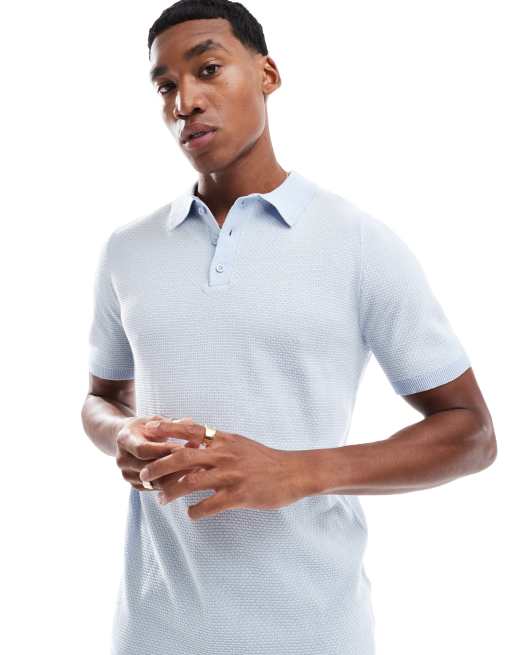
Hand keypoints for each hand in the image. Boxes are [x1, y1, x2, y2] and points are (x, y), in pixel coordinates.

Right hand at [115, 415, 202, 491]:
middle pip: (147, 468)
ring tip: (195, 470)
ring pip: (152, 481)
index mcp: (125, 439)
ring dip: (174, 477)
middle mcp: (122, 459)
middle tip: (194, 462)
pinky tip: (187, 477)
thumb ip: (172, 423)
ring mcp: (127, 474)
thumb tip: (191, 423)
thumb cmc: (145, 427)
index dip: (163, 451)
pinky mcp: (134, 485)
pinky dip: (171, 484)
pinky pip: (154, 488)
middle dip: (171, 466)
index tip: (183, 448)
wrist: (128, 439)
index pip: (142, 450)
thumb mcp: (156, 420)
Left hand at [139, 418, 308, 519]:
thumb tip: (191, 441)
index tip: (146, 429)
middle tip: (143, 477)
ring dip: (171, 492)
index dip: (166, 429)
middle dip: (158, 467)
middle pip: (182, 457)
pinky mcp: (239, 495)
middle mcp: (224, 454)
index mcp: (223, 440)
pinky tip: (191, 514)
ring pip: (190, 482)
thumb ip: (216, 442)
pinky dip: (195, 511)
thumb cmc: (263, 459)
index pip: (190, 430)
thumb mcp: (239, 443)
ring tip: (161, 500)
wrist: (293, 473)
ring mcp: (231, 475)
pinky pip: (208, 505)